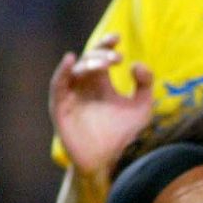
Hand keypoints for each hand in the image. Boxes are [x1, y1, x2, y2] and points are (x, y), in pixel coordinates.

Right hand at [51, 33, 155, 175]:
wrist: (110, 163)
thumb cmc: (124, 136)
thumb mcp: (141, 108)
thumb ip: (145, 85)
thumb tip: (137, 64)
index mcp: (101, 84)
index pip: (101, 56)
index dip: (106, 44)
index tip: (118, 39)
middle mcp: (85, 87)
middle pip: (89, 60)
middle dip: (102, 56)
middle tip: (117, 59)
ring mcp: (72, 96)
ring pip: (75, 70)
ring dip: (89, 63)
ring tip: (105, 64)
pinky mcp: (60, 107)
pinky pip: (58, 85)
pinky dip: (62, 71)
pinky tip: (71, 60)